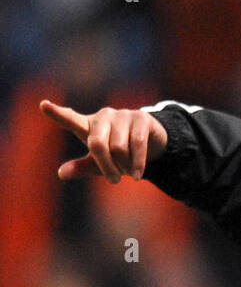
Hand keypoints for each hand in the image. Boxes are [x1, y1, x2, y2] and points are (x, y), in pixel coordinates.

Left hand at [40, 100, 167, 182]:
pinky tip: (137, 175)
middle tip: (114, 181)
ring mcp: (123, 115)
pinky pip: (137, 144)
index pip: (70, 119)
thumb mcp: (98, 162)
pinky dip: (137, 163)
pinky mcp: (141, 118)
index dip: (57, 113)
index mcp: (89, 126)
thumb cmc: (118, 154)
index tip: (43, 105)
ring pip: (118, 148)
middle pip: (97, 145)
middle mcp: (103, 116)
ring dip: (124, 167)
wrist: (151, 143)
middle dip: (106, 167)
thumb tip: (61, 173)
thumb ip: (80, 167)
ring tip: (128, 172)